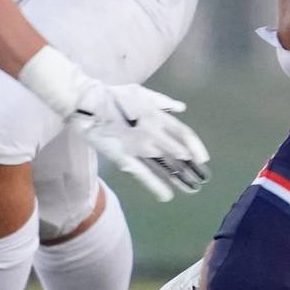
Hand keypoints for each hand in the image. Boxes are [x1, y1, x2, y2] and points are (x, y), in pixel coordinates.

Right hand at [68, 80, 209, 201]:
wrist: (86, 102)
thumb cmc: (114, 96)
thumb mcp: (142, 93)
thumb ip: (163, 102)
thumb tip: (181, 107)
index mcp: (158, 116)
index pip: (185, 134)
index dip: (196, 148)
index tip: (203, 160)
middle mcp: (152, 132)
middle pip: (178, 154)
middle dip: (191, 168)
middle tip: (200, 180)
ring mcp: (138, 146)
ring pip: (164, 166)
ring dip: (179, 179)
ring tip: (191, 189)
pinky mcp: (123, 157)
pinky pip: (143, 174)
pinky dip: (156, 185)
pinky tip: (166, 196)